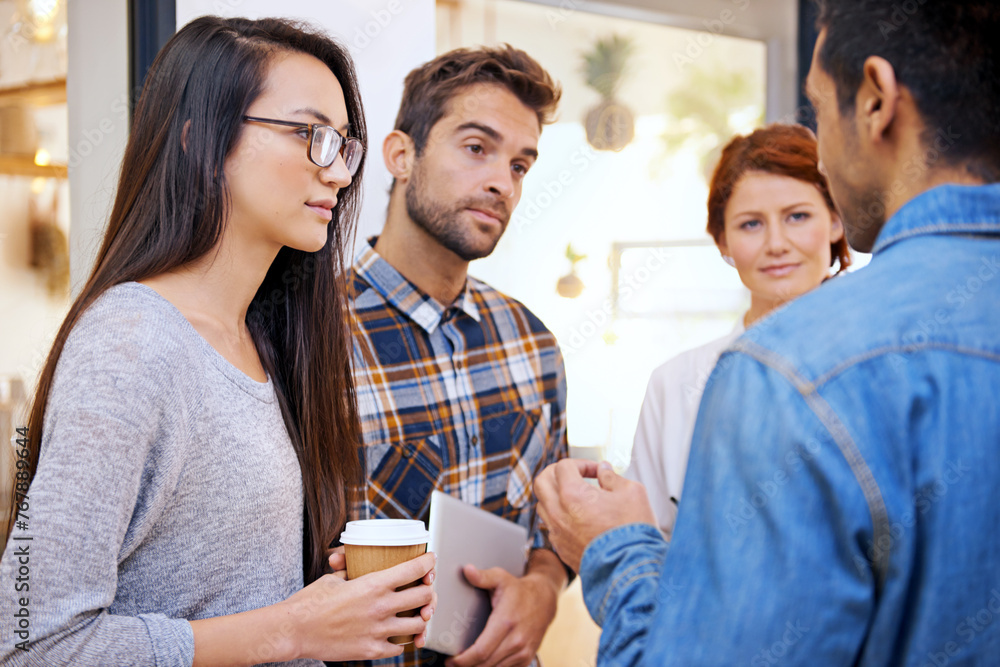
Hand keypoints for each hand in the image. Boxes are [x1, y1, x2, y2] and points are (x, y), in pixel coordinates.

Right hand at [282, 551, 437, 661]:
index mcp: (373, 584)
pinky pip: (398, 647)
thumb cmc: (310, 602)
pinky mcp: (371, 651)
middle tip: (426, 590)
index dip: (428, 562)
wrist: (294, 631)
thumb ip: (352, 570)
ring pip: (418, 625)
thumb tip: (356, 563)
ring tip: (416, 615)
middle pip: (424, 597)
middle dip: (429, 592)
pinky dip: (400, 640)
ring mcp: (378, 631)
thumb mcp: (335, 578)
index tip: (430, 560)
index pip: (414, 569)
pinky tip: (396, 635)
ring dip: (420, 618)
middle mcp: (381, 607)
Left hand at [445, 565, 558, 666]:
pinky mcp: (527, 658)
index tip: (451, 661)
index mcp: (506, 622)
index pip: (481, 650)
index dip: (463, 660)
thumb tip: (466, 570)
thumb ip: (483, 576)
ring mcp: (523, 651)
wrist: (545, 599)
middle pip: (485, 664)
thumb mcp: (501, 578)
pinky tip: (482, 663)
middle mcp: (516, 640)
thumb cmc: (519, 590)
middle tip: (452, 663)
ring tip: (465, 664)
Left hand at [535, 459, 655, 571]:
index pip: (564, 466)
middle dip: (557, 473)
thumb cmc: (632, 532)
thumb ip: (612, 476)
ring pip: (542, 504)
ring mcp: (557, 532)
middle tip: (575, 475)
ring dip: (556, 495)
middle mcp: (558, 512)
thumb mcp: (632, 492)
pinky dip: (560, 516)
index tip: (596, 472)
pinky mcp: (561, 549)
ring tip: (577, 497)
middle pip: (541, 481)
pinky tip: (579, 518)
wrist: (630, 570)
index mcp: (572, 494)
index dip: (582, 463)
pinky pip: (551, 525)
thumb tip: (602, 470)